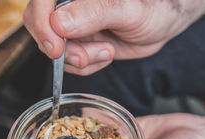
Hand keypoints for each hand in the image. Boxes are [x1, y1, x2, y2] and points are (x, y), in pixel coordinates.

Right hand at [23, 0, 204, 74]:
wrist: (163, 22)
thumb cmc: (154, 7)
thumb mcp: (129, 10)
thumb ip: (96, 12)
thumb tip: (59, 22)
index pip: (42, 2)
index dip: (42, 24)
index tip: (56, 48)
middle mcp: (70, 4)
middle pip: (41, 26)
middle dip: (63, 49)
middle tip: (85, 58)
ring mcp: (72, 23)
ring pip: (54, 48)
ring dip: (79, 59)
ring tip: (107, 51)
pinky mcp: (79, 41)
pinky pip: (69, 61)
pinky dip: (86, 66)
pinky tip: (105, 55)